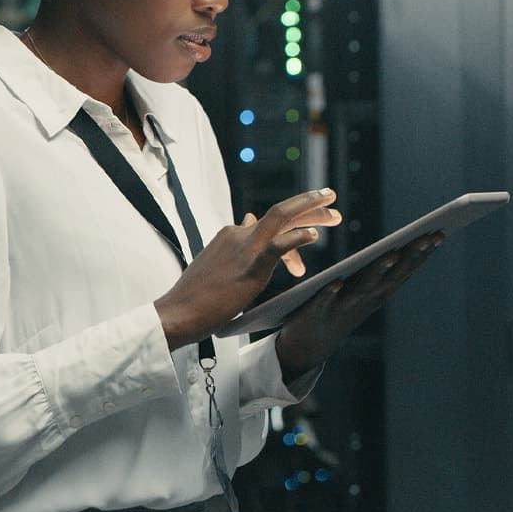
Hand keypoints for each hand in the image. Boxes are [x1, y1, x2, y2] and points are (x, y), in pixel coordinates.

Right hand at [154, 188, 341, 350]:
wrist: (178, 312)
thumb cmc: (197, 295)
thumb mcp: (217, 262)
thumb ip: (235, 244)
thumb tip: (248, 221)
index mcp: (231, 234)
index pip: (267, 221)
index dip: (293, 224)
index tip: (311, 229)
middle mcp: (238, 233)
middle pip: (280, 212)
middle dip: (308, 204)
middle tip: (331, 199)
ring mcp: (244, 247)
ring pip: (282, 218)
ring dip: (311, 212)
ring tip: (334, 215)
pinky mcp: (250, 266)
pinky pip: (279, 245)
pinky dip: (298, 237)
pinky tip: (314, 235)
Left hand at [275, 231, 444, 382]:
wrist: (310, 344)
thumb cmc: (339, 308)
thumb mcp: (363, 290)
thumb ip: (377, 271)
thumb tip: (398, 247)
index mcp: (376, 292)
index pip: (403, 270)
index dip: (421, 253)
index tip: (439, 233)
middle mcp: (365, 300)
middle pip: (390, 276)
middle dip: (410, 256)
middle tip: (428, 237)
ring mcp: (343, 307)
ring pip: (363, 288)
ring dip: (378, 272)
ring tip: (391, 254)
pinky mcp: (317, 313)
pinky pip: (324, 302)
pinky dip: (330, 294)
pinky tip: (335, 283)